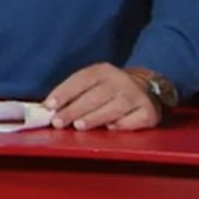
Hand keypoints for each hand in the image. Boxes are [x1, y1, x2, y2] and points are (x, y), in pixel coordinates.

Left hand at [44, 63, 159, 130]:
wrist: (147, 88)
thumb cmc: (109, 90)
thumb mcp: (93, 84)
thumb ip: (73, 94)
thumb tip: (48, 109)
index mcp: (103, 71)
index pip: (81, 80)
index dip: (64, 92)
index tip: (49, 106)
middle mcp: (121, 80)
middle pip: (95, 96)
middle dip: (74, 109)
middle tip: (58, 122)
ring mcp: (136, 96)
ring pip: (113, 108)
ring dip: (95, 117)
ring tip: (78, 126)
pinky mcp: (149, 111)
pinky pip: (134, 120)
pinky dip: (122, 125)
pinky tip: (110, 128)